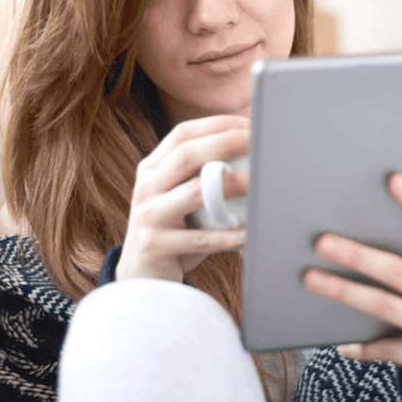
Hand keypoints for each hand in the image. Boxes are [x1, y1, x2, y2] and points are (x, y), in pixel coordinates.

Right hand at [116, 115, 248, 282]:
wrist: (140, 276)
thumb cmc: (174, 230)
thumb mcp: (176, 196)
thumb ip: (200, 174)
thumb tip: (252, 151)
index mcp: (150, 169)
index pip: (182, 135)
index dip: (218, 125)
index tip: (249, 124)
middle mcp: (146, 188)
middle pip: (187, 155)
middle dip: (227, 143)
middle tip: (260, 143)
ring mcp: (148, 217)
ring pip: (194, 193)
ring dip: (232, 185)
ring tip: (259, 183)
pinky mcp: (156, 246)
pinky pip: (200, 239)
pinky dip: (228, 235)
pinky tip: (249, 232)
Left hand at [303, 173, 401, 399]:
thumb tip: (367, 224)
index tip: (392, 179)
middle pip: (399, 271)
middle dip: (356, 255)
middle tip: (320, 241)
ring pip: (383, 306)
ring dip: (342, 291)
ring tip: (310, 278)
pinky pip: (384, 347)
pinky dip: (359, 343)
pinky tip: (337, 339)